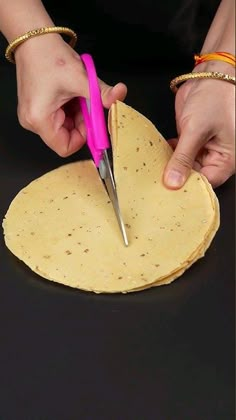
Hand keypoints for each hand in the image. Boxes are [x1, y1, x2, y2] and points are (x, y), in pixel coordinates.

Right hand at [15, 35, 126, 155]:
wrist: (34, 40)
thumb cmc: (48, 56)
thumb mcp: (81, 78)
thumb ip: (103, 93)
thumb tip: (120, 96)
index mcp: (39, 120)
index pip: (65, 147)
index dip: (84, 137)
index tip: (93, 122)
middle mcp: (33, 122)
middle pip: (66, 137)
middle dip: (82, 122)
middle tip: (86, 102)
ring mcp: (34, 117)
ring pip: (65, 128)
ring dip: (78, 114)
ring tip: (77, 94)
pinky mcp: (38, 110)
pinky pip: (60, 118)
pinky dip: (71, 109)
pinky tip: (71, 94)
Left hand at [163, 64, 234, 188]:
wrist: (211, 73)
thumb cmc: (216, 96)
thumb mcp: (197, 130)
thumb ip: (183, 157)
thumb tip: (173, 182)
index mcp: (227, 159)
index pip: (206, 183)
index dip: (187, 188)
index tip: (168, 193)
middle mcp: (216, 157)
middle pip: (194, 177)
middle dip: (176, 179)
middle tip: (156, 184)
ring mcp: (203, 149)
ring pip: (184, 167)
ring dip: (170, 167)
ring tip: (154, 172)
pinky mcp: (191, 141)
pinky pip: (179, 155)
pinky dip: (169, 155)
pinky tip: (157, 156)